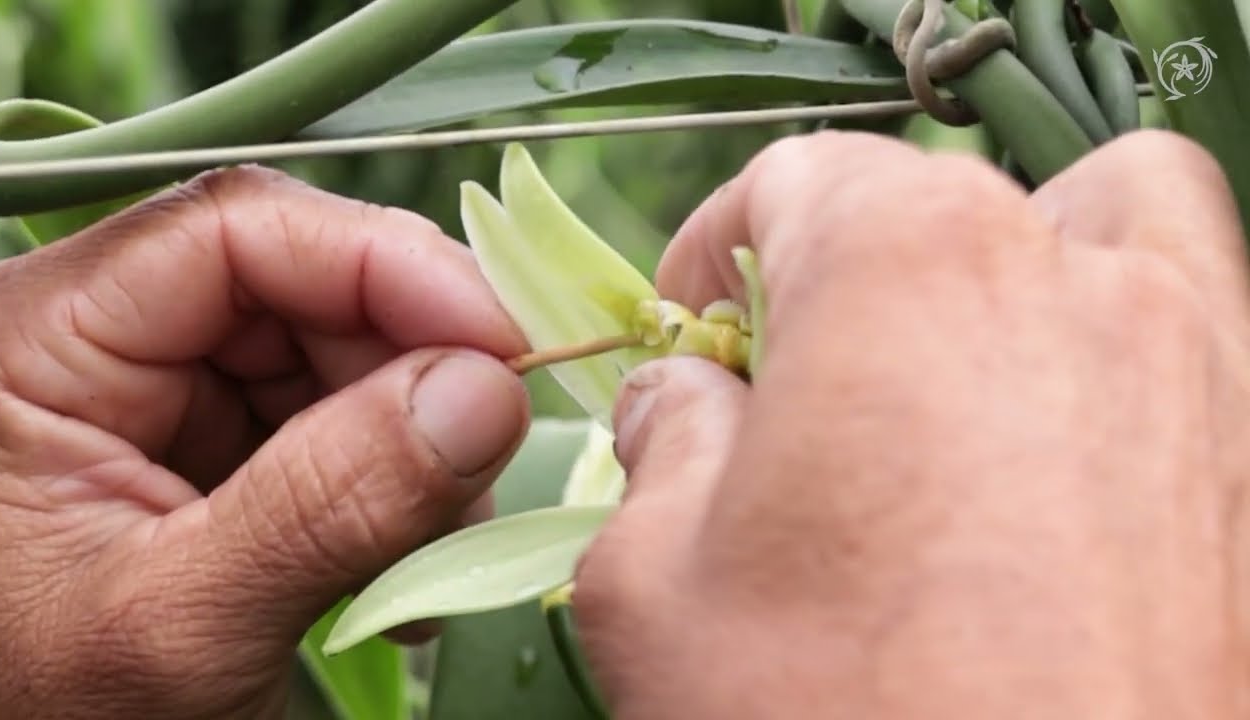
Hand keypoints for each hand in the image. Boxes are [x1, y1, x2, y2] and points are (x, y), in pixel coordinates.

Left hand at [0, 166, 530, 717]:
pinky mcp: (203, 442)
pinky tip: (403, 559)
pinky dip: (391, 479)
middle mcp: (92, 340)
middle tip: (482, 468)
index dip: (384, 266)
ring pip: (332, 349)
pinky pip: (329, 416)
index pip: (231, 230)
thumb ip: (330, 503)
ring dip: (414, 437)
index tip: (501, 346)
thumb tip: (487, 393)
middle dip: (414, 370)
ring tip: (437, 547)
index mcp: (29, 345)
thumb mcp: (182, 629)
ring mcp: (153, 391)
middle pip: (299, 284)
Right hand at [574, 130, 1249, 719]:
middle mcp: (1076, 278)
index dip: (717, 254)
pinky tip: (1052, 480)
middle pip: (943, 203)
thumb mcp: (655, 584)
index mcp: (907, 265)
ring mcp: (1203, 368)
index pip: (795, 181)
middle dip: (854, 272)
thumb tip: (681, 400)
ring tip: (949, 395)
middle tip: (802, 391)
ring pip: (1108, 229)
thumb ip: (659, 447)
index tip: (694, 338)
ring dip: (1016, 274)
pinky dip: (1121, 359)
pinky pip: (1201, 343)